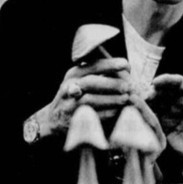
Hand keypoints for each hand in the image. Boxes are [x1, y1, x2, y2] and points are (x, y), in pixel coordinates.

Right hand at [39, 58, 166, 151]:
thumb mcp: (82, 80)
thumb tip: (127, 68)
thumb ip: (100, 73)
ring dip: (111, 99)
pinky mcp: (72, 119)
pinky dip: (107, 112)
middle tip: (128, 86)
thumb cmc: (76, 95)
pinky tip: (118, 111)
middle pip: (90, 82)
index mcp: (74, 74)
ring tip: (126, 98)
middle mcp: (69, 86)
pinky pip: (91, 115)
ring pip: (90, 99)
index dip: (110, 64)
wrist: (54, 118)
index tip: (126, 65)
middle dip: (111, 83)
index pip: (93, 65)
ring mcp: (69, 103)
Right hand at [146, 73, 182, 168]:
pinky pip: (154, 117)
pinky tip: (138, 113)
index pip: (180, 83)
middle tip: (145, 96)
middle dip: (154, 91)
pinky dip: (146, 114)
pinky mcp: (165, 125)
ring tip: (138, 103)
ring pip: (157, 103)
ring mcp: (172, 113)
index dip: (168, 80)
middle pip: (165, 92)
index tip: (156, 83)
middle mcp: (181, 102)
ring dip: (147, 102)